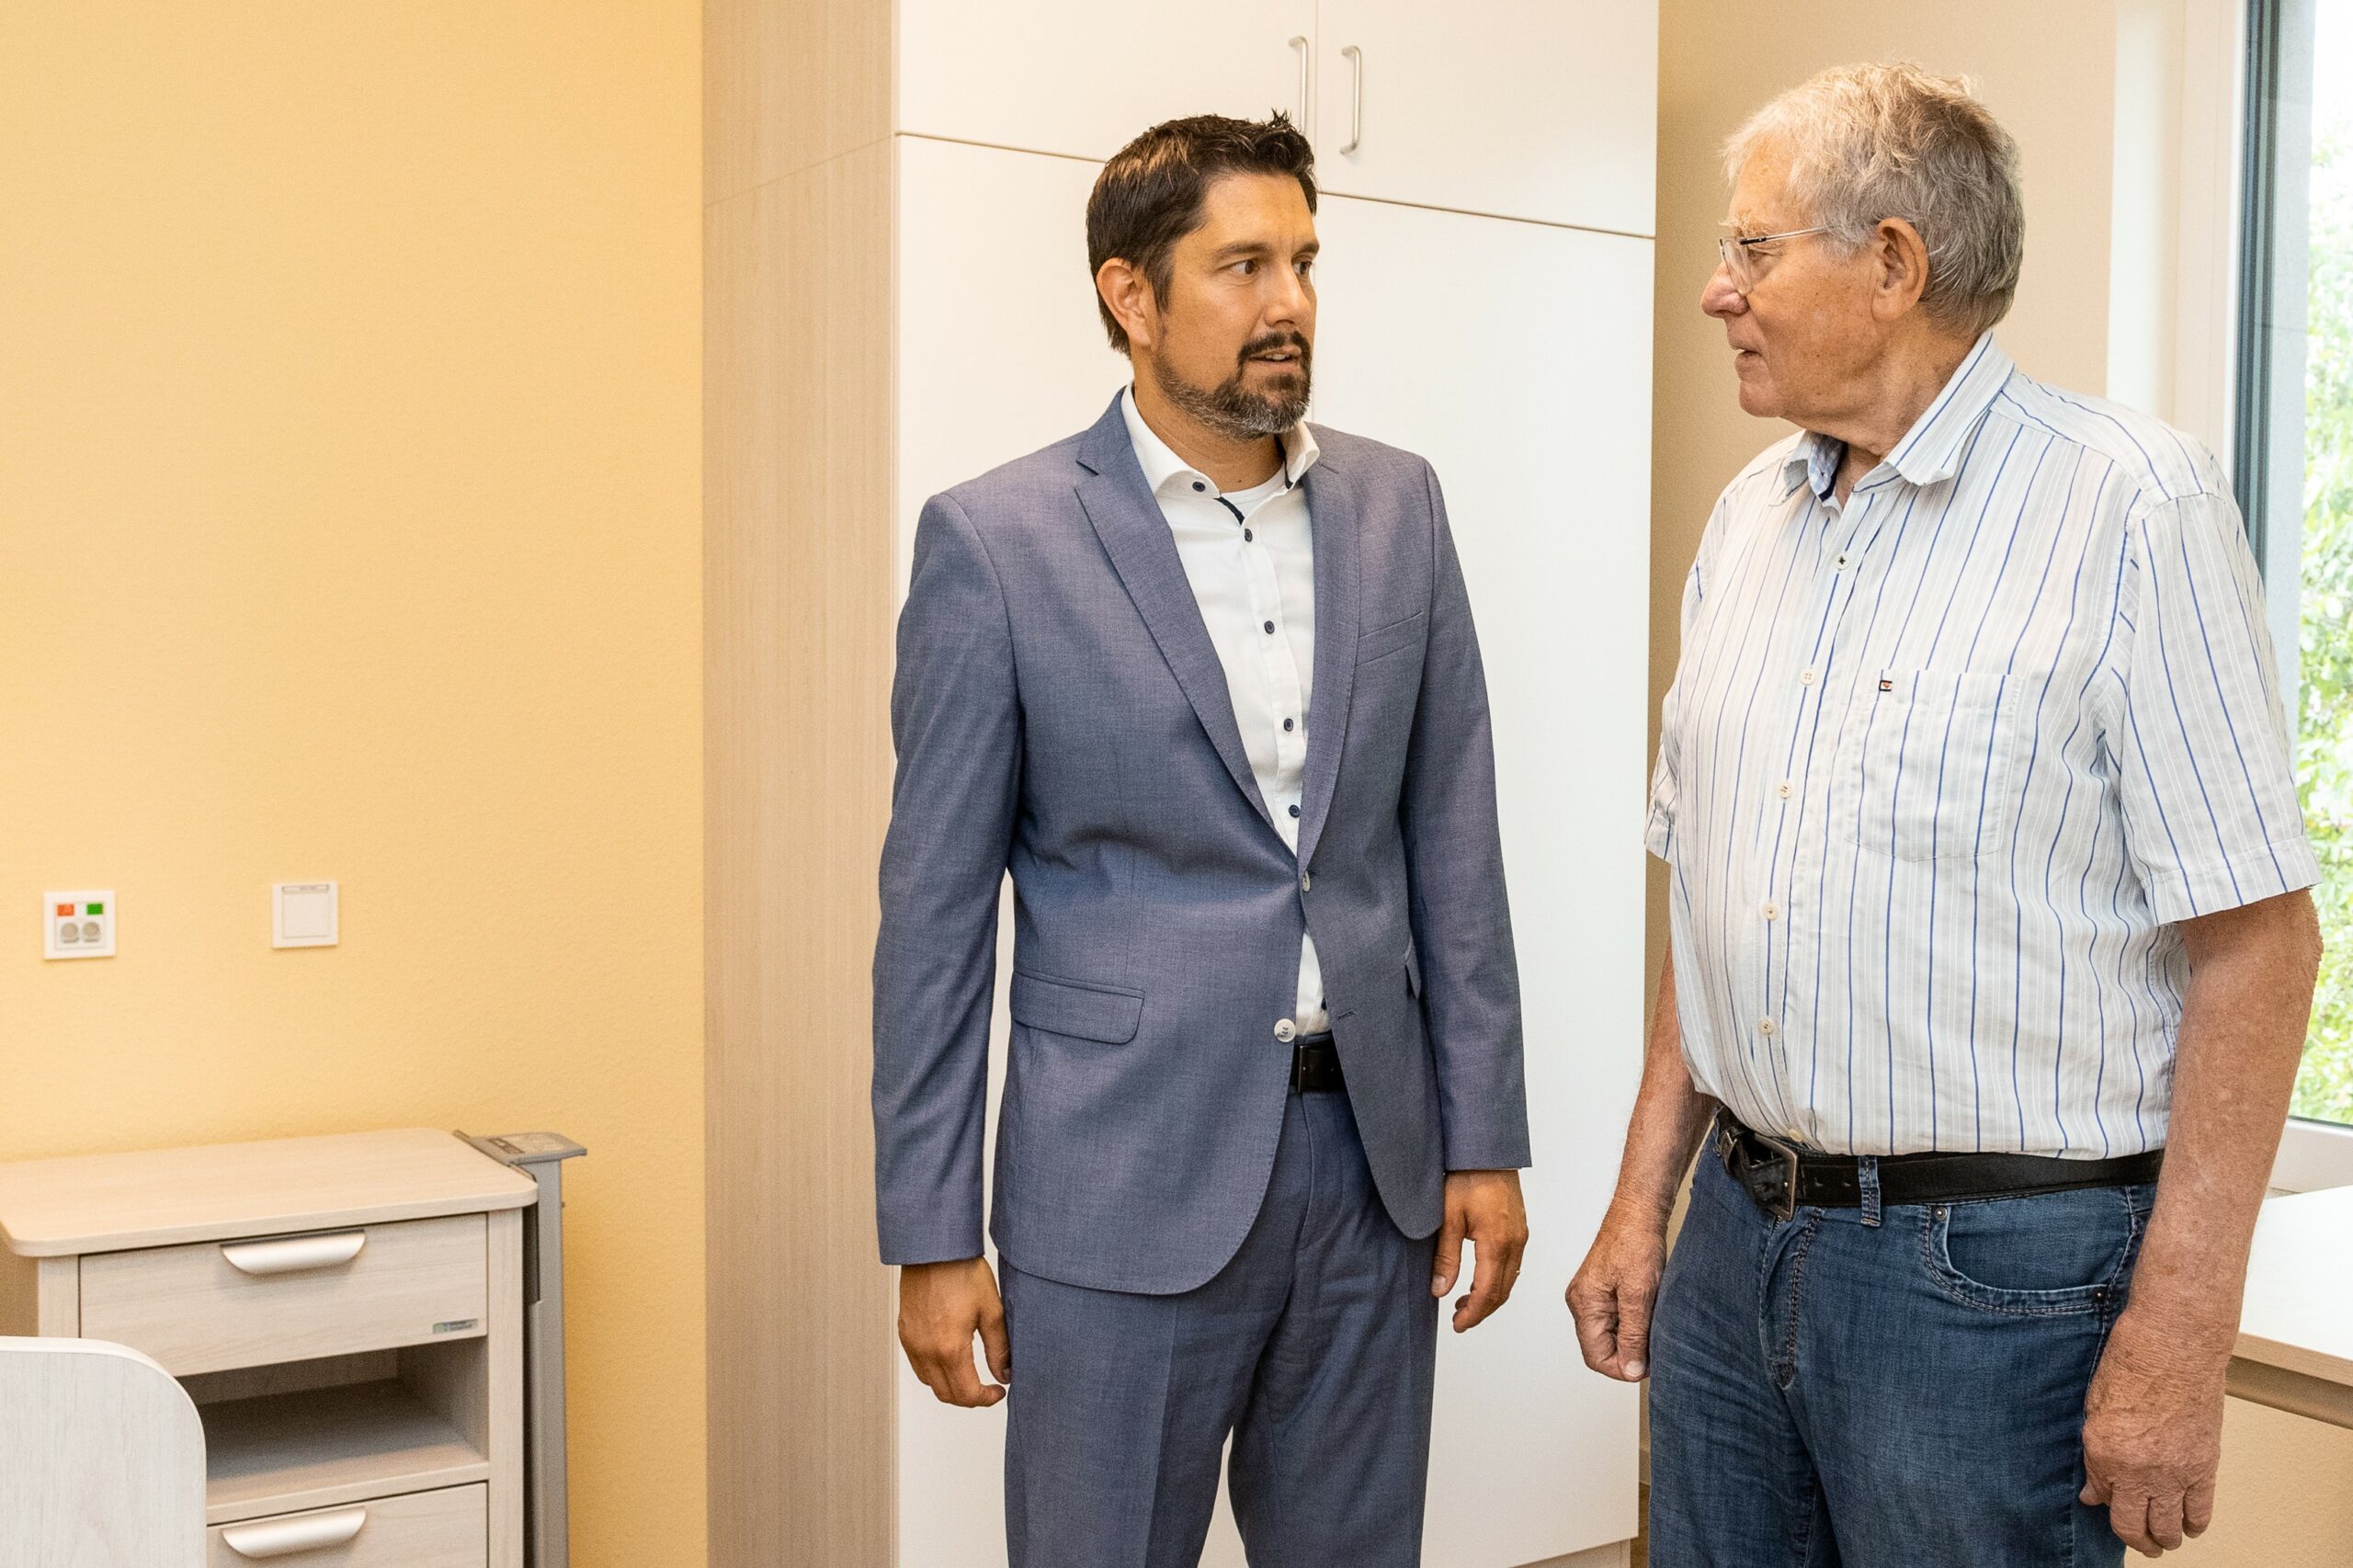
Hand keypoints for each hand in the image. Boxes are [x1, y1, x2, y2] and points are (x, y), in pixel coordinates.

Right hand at [897, 1256, 1011, 1407]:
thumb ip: (999, 1349)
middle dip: (969, 1398)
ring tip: (971, 1375)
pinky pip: (918, 1366)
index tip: (998, 1391)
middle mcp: (926, 1350)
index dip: (986, 1399)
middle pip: (946, 1395)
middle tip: (988, 1387)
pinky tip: (950, 1359)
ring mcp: (912, 1343)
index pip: (966, 1394)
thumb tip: (1005, 1374)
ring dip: (950, 1387)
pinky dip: (934, 1372)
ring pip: (930, 1383)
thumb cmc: (962, 1273)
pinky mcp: (905, 1334)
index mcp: (950, 1348)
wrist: (934, 1250)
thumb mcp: (992, 1311)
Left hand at [1433, 1169, 1528, 1331]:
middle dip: (1482, 1310)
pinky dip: (1497, 1279)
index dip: (1473, 1314)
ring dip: (1490, 1296)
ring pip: (1510, 1279)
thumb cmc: (1465, 1177)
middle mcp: (1515, 1242)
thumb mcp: (1447, 1217)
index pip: (1488, 1292)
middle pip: (1502, 1291)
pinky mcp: (1519, 1228)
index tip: (1458, 1325)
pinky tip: (1479, 1278)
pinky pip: (1512, 1264)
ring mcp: (1520, 1235)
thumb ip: (1446, 1257)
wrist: (1487, 1150)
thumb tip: (1440, 1291)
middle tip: (1459, 1320)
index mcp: (1497, 1243)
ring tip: (1464, 1302)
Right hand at [1566, 1201, 1668, 1380]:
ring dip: (1633, 1337)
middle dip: (1629, 1352)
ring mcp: (1591, 1296)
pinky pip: (1615, 1319)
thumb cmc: (1636, 1243)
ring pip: (1611, 1334)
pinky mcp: (1603, 1290)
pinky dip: (1634, 1323)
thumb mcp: (1639, 1295)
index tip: (1649, 1365)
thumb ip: (1633, 1336)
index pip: (1596, 1357)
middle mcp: (1582, 1302)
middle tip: (1657, 1344)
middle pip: (1601, 1348)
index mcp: (1584, 1304)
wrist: (1639, 1212)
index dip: (1622, 1368)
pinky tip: (1649, 1313)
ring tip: (1654, 1324)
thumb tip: (1630, 1369)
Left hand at [2079, 1306, 2228, 1554]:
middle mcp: (2141, 1471)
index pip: (2107, 1504)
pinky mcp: (2205, 1466)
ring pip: (2173, 1527)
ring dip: (2167, 1537)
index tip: (2105, 1509)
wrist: (2175, 1346)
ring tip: (2164, 1538)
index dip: (2106, 1511)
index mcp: (2106, 1454)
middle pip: (2139, 1526)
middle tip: (2142, 1542)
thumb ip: (2095, 1456)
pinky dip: (2195, 1523)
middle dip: (2139, 1540)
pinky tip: (2189, 1524)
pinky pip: (2201, 1511)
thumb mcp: (2095, 1408)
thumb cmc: (2131, 1364)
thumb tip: (2094, 1491)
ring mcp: (2175, 1471)